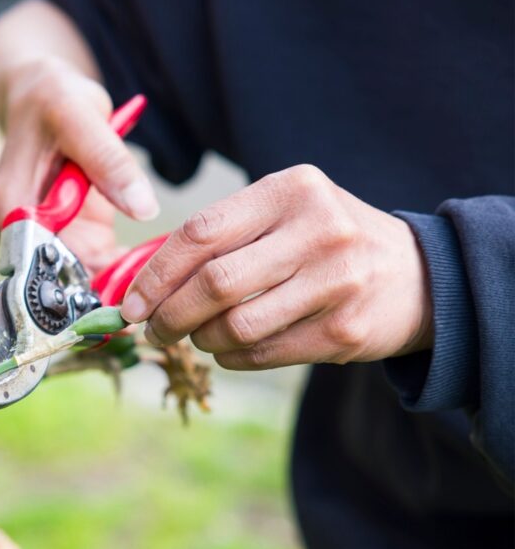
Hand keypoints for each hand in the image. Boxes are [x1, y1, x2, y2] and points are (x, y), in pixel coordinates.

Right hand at [0, 56, 159, 273]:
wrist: (44, 95)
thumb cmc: (53, 98)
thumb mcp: (80, 116)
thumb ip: (109, 160)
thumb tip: (142, 208)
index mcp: (9, 205)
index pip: (36, 261)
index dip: (74, 282)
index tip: (118, 291)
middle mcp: (19, 229)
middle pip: (55, 279)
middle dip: (98, 292)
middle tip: (146, 298)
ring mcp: (45, 234)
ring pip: (77, 279)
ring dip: (113, 286)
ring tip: (154, 287)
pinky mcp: (70, 234)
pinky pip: (94, 265)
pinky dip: (119, 271)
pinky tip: (148, 268)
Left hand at [120, 165, 432, 369]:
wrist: (418, 276)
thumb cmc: (322, 243)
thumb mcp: (281, 215)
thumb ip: (220, 238)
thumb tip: (140, 283)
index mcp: (290, 190)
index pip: (200, 233)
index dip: (154, 275)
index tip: (131, 304)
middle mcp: (318, 229)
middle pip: (214, 283)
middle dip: (170, 315)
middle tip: (154, 330)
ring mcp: (336, 281)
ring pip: (236, 325)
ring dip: (203, 339)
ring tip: (198, 336)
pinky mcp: (345, 329)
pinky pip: (264, 354)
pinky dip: (233, 358)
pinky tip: (230, 349)